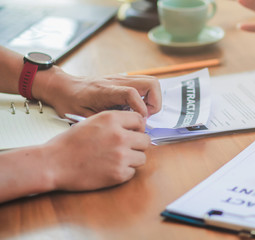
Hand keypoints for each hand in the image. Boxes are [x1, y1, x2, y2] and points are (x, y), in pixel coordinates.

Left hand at [33, 69, 161, 117]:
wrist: (62, 86)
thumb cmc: (70, 102)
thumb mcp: (83, 117)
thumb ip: (105, 122)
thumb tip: (126, 130)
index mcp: (105, 90)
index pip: (131, 93)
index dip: (141, 108)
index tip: (140, 122)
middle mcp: (117, 81)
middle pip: (151, 83)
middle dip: (155, 103)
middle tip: (144, 117)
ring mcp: (122, 78)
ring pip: (151, 82)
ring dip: (152, 99)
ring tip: (141, 114)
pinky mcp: (123, 80)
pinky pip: (144, 85)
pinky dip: (146, 97)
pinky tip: (135, 109)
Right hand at [44, 111, 149, 190]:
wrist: (53, 163)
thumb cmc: (69, 143)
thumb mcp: (92, 121)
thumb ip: (115, 122)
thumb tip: (135, 128)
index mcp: (112, 119)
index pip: (140, 120)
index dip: (137, 128)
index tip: (133, 133)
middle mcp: (119, 135)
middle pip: (145, 140)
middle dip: (137, 145)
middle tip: (125, 149)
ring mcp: (120, 155)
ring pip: (142, 157)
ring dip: (132, 159)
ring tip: (115, 160)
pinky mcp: (118, 174)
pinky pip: (132, 172)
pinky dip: (123, 172)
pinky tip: (109, 169)